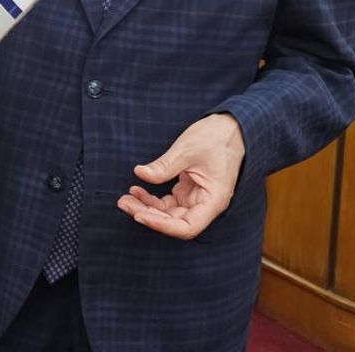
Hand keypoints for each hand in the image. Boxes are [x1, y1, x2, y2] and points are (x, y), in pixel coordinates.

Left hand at [117, 113, 245, 239]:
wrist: (230, 126)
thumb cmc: (216, 137)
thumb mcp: (187, 150)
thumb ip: (164, 166)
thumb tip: (140, 173)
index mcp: (213, 201)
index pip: (187, 227)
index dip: (162, 225)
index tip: (139, 215)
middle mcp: (205, 204)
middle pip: (174, 222)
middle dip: (148, 214)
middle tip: (123, 203)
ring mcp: (196, 198)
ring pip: (168, 213)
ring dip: (146, 207)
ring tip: (125, 199)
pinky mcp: (189, 190)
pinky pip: (168, 202)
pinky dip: (151, 198)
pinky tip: (136, 190)